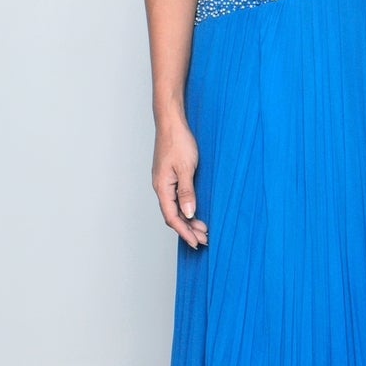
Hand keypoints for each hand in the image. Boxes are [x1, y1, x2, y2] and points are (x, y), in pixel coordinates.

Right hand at [152, 114, 208, 248]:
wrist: (171, 122)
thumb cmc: (178, 141)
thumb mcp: (186, 168)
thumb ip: (187, 192)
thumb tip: (188, 214)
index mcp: (162, 187)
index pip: (172, 217)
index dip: (184, 232)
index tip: (196, 242)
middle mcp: (161, 187)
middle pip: (173, 215)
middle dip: (188, 230)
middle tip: (204, 239)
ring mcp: (164, 182)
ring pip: (175, 208)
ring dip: (188, 220)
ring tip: (203, 229)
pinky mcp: (169, 177)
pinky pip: (176, 199)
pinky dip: (186, 208)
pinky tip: (195, 212)